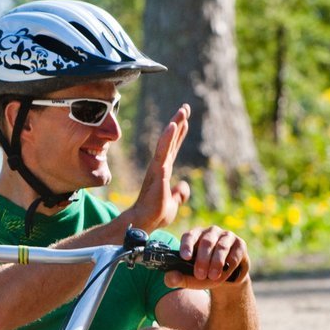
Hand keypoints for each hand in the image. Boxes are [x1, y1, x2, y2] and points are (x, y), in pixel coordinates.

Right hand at [124, 105, 192, 232]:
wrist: (145, 222)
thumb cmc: (156, 214)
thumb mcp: (173, 203)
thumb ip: (179, 194)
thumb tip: (184, 185)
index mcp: (164, 170)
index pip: (173, 148)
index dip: (179, 133)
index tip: (185, 119)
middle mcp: (159, 166)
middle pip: (170, 140)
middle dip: (177, 123)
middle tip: (185, 107)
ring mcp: (158, 170)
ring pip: (166, 144)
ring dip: (173, 128)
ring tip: (180, 114)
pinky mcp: (158, 175)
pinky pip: (164, 154)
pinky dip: (167, 141)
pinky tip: (172, 129)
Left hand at [167, 225, 249, 288]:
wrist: (228, 277)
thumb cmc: (206, 274)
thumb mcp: (191, 279)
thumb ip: (178, 279)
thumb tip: (170, 278)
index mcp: (196, 236)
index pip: (189, 236)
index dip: (187, 246)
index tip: (185, 258)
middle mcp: (211, 232)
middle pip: (206, 242)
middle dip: (202, 260)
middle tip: (200, 275)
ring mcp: (227, 236)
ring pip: (221, 247)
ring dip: (217, 262)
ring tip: (213, 277)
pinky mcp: (240, 244)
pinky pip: (235, 252)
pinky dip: (230, 264)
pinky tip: (226, 273)